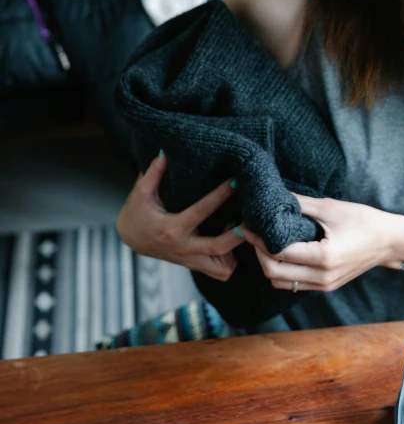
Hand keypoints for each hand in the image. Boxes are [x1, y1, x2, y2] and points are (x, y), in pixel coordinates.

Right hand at [116, 153, 243, 280]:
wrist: (130, 238)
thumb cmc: (137, 212)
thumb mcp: (141, 192)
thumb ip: (153, 172)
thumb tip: (165, 151)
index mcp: (172, 228)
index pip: (202, 211)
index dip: (220, 195)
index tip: (236, 182)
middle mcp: (184, 247)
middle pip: (219, 247)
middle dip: (239, 234)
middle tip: (252, 217)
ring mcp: (190, 260)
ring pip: (222, 268)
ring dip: (235, 252)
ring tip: (239, 230)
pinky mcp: (194, 265)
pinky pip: (219, 272)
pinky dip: (229, 260)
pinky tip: (228, 241)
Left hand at [238, 195, 402, 291]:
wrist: (390, 241)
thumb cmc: (364, 220)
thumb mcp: (331, 207)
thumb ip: (300, 203)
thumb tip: (273, 194)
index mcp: (324, 257)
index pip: (279, 253)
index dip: (258, 240)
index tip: (246, 225)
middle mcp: (322, 277)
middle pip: (274, 274)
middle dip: (258, 253)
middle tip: (250, 233)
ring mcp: (324, 285)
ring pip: (281, 283)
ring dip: (268, 265)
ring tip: (262, 242)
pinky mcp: (326, 286)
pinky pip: (294, 284)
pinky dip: (281, 271)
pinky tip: (279, 252)